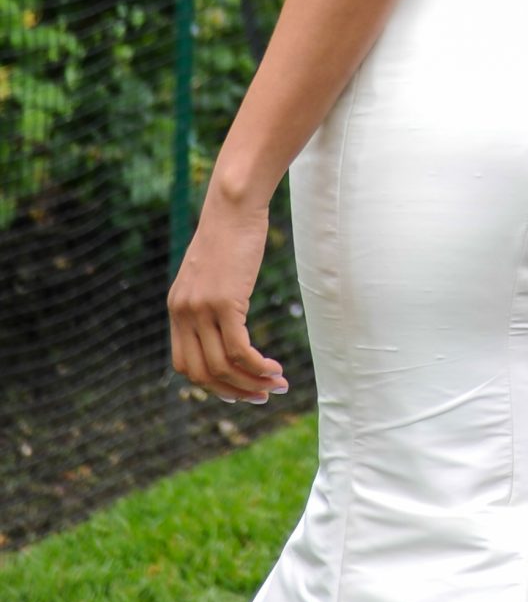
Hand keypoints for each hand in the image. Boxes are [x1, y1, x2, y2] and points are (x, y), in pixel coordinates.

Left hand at [168, 188, 286, 404]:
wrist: (233, 205)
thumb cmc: (230, 233)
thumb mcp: (211, 270)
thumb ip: (209, 297)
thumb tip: (224, 319)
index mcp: (177, 308)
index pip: (184, 365)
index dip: (211, 384)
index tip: (238, 389)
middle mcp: (183, 313)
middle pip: (201, 373)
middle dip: (233, 392)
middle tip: (261, 396)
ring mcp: (201, 309)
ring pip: (222, 366)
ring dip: (251, 382)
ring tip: (276, 383)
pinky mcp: (224, 302)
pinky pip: (240, 350)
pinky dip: (258, 366)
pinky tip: (275, 368)